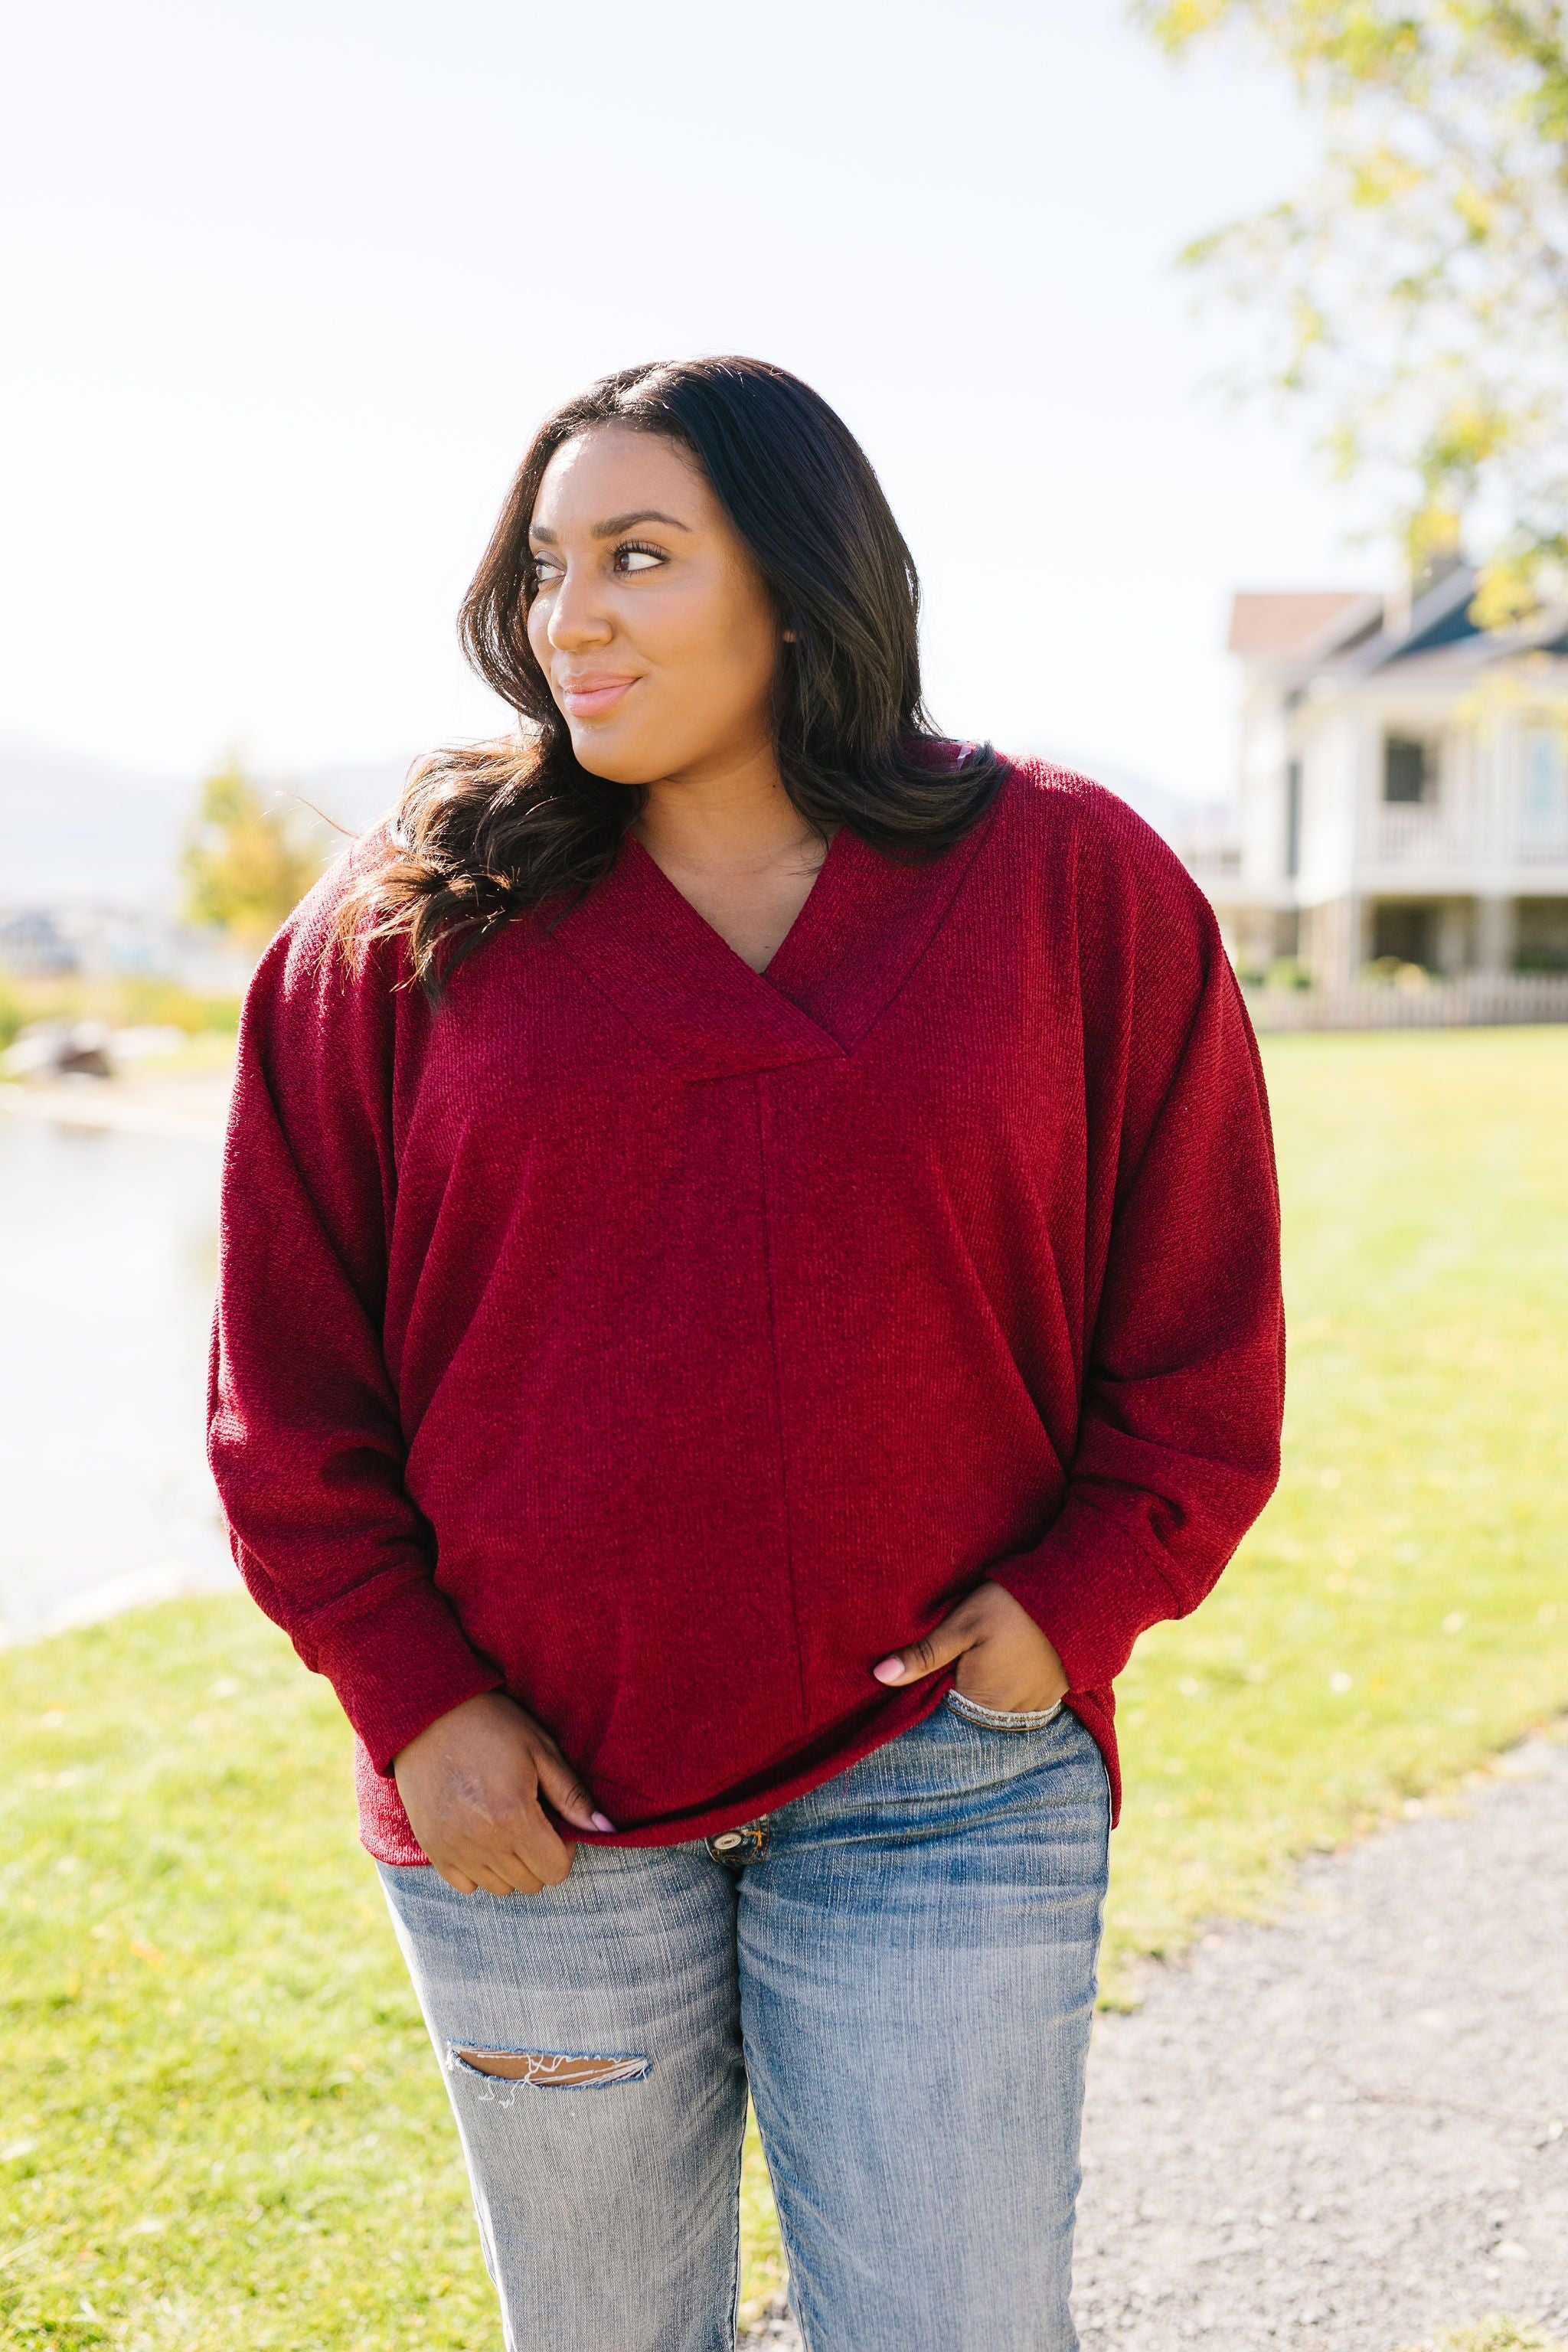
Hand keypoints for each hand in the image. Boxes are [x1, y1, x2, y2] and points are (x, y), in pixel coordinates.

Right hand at [393, 1691, 615, 1896]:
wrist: (428, 1714)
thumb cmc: (491, 1725)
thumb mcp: (540, 1750)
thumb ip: (572, 1795)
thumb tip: (606, 1828)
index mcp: (514, 1816)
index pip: (556, 1870)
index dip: (565, 1848)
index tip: (555, 1822)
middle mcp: (483, 1842)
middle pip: (531, 1883)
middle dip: (540, 1856)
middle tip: (532, 1820)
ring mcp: (454, 1849)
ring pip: (500, 1888)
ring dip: (511, 1865)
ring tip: (504, 1826)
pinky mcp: (433, 1849)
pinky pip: (466, 1885)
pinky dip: (478, 1869)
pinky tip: (479, 1835)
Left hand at [872, 1580, 1068, 1713]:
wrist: (1076, 1595)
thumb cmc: (1012, 1606)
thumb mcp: (962, 1624)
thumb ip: (924, 1654)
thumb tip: (879, 1676)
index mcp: (981, 1701)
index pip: (944, 1709)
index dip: (934, 1689)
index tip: (934, 1667)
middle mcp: (1009, 1714)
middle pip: (971, 1710)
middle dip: (959, 1689)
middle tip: (961, 1656)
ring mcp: (1034, 1707)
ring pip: (996, 1706)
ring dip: (986, 1688)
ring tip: (984, 1657)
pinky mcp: (1053, 1695)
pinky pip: (1021, 1701)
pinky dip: (1010, 1686)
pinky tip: (1008, 1661)